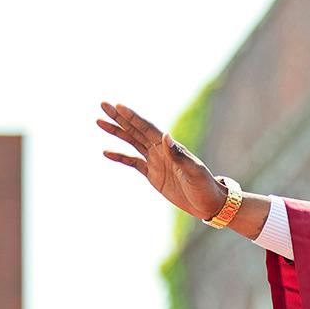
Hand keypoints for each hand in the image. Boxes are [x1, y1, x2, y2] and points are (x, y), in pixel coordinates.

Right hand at [98, 101, 226, 220]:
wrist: (209, 203)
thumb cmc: (204, 186)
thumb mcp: (193, 171)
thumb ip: (178, 154)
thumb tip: (165, 135)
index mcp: (170, 147)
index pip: (147, 128)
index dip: (132, 117)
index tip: (117, 106)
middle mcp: (161, 150)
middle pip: (136, 130)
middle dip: (119, 118)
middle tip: (103, 104)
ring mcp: (156, 162)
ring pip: (132, 142)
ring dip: (117, 132)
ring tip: (99, 121)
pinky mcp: (153, 175)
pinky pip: (132, 162)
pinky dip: (120, 157)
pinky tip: (106, 152)